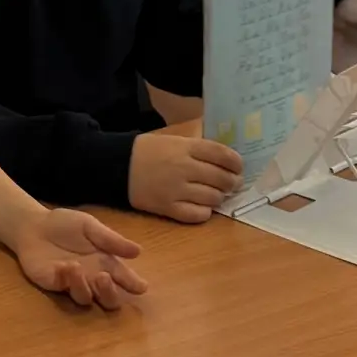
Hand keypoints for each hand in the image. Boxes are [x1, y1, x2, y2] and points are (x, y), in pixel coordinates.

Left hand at [14, 208, 147, 309]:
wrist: (34, 224)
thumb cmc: (65, 225)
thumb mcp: (89, 226)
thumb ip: (111, 240)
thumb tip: (138, 251)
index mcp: (104, 263)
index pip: (123, 278)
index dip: (133, 284)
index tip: (141, 287)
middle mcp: (92, 278)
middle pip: (108, 299)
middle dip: (110, 293)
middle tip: (106, 278)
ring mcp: (72, 284)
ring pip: (86, 299)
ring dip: (85, 287)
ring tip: (79, 267)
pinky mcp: (54, 284)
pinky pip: (64, 289)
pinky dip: (67, 279)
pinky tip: (66, 265)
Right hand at [128, 133, 244, 222]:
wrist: (117, 166)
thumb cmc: (147, 151)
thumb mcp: (173, 141)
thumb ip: (197, 149)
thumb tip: (227, 161)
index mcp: (186, 148)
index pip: (222, 155)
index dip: (236, 163)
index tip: (239, 167)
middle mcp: (184, 168)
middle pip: (222, 178)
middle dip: (232, 183)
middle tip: (231, 184)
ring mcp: (176, 189)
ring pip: (213, 198)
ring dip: (219, 198)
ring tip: (216, 195)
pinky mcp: (168, 208)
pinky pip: (198, 214)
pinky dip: (205, 212)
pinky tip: (202, 207)